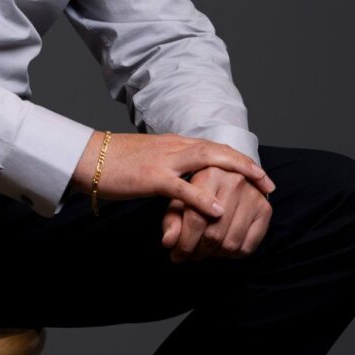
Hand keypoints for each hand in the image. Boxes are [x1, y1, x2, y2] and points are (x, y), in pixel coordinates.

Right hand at [69, 131, 274, 223]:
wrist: (86, 158)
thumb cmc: (112, 163)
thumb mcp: (146, 162)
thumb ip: (167, 169)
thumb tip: (182, 182)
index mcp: (172, 144)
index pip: (212, 147)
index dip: (237, 159)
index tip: (257, 174)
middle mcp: (172, 147)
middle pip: (218, 150)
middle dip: (246, 165)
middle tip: (268, 183)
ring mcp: (163, 160)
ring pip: (208, 160)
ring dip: (236, 173)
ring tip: (257, 187)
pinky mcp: (151, 177)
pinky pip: (182, 187)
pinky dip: (202, 198)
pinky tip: (218, 210)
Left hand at [161, 166, 273, 262]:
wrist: (229, 176)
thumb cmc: (199, 190)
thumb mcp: (181, 199)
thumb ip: (172, 220)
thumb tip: (169, 241)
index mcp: (210, 174)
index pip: (196, 219)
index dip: (184, 243)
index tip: (175, 254)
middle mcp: (234, 182)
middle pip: (213, 234)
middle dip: (197, 251)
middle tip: (188, 256)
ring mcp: (253, 195)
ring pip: (230, 243)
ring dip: (214, 255)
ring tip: (204, 250)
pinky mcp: (265, 209)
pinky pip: (248, 246)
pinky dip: (232, 254)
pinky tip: (221, 247)